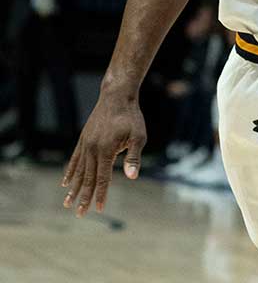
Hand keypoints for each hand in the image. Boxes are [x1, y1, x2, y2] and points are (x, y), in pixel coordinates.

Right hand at [61, 91, 146, 216]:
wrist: (117, 96)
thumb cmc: (131, 117)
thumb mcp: (138, 136)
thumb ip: (133, 157)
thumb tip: (131, 177)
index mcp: (105, 151)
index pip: (103, 178)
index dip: (101, 194)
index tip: (99, 209)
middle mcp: (92, 149)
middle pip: (88, 178)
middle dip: (83, 197)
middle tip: (79, 214)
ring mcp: (85, 144)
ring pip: (78, 171)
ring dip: (73, 188)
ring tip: (66, 203)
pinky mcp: (83, 139)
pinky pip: (74, 159)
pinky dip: (70, 172)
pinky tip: (65, 182)